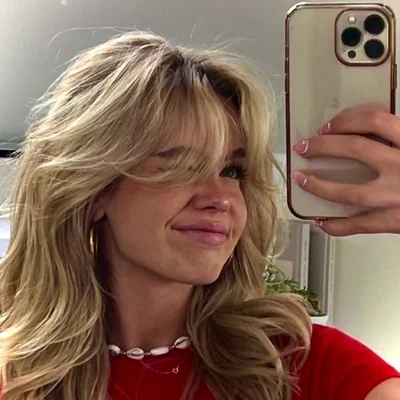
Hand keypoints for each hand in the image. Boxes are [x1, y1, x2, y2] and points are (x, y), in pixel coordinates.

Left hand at [291, 106, 399, 235]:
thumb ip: (399, 137)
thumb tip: (373, 130)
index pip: (374, 120)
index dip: (345, 120)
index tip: (328, 125)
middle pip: (353, 150)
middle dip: (322, 146)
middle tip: (304, 146)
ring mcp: (397, 197)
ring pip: (348, 192)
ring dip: (319, 185)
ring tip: (301, 179)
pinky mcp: (395, 222)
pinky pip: (359, 225)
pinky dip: (336, 225)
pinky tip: (321, 221)